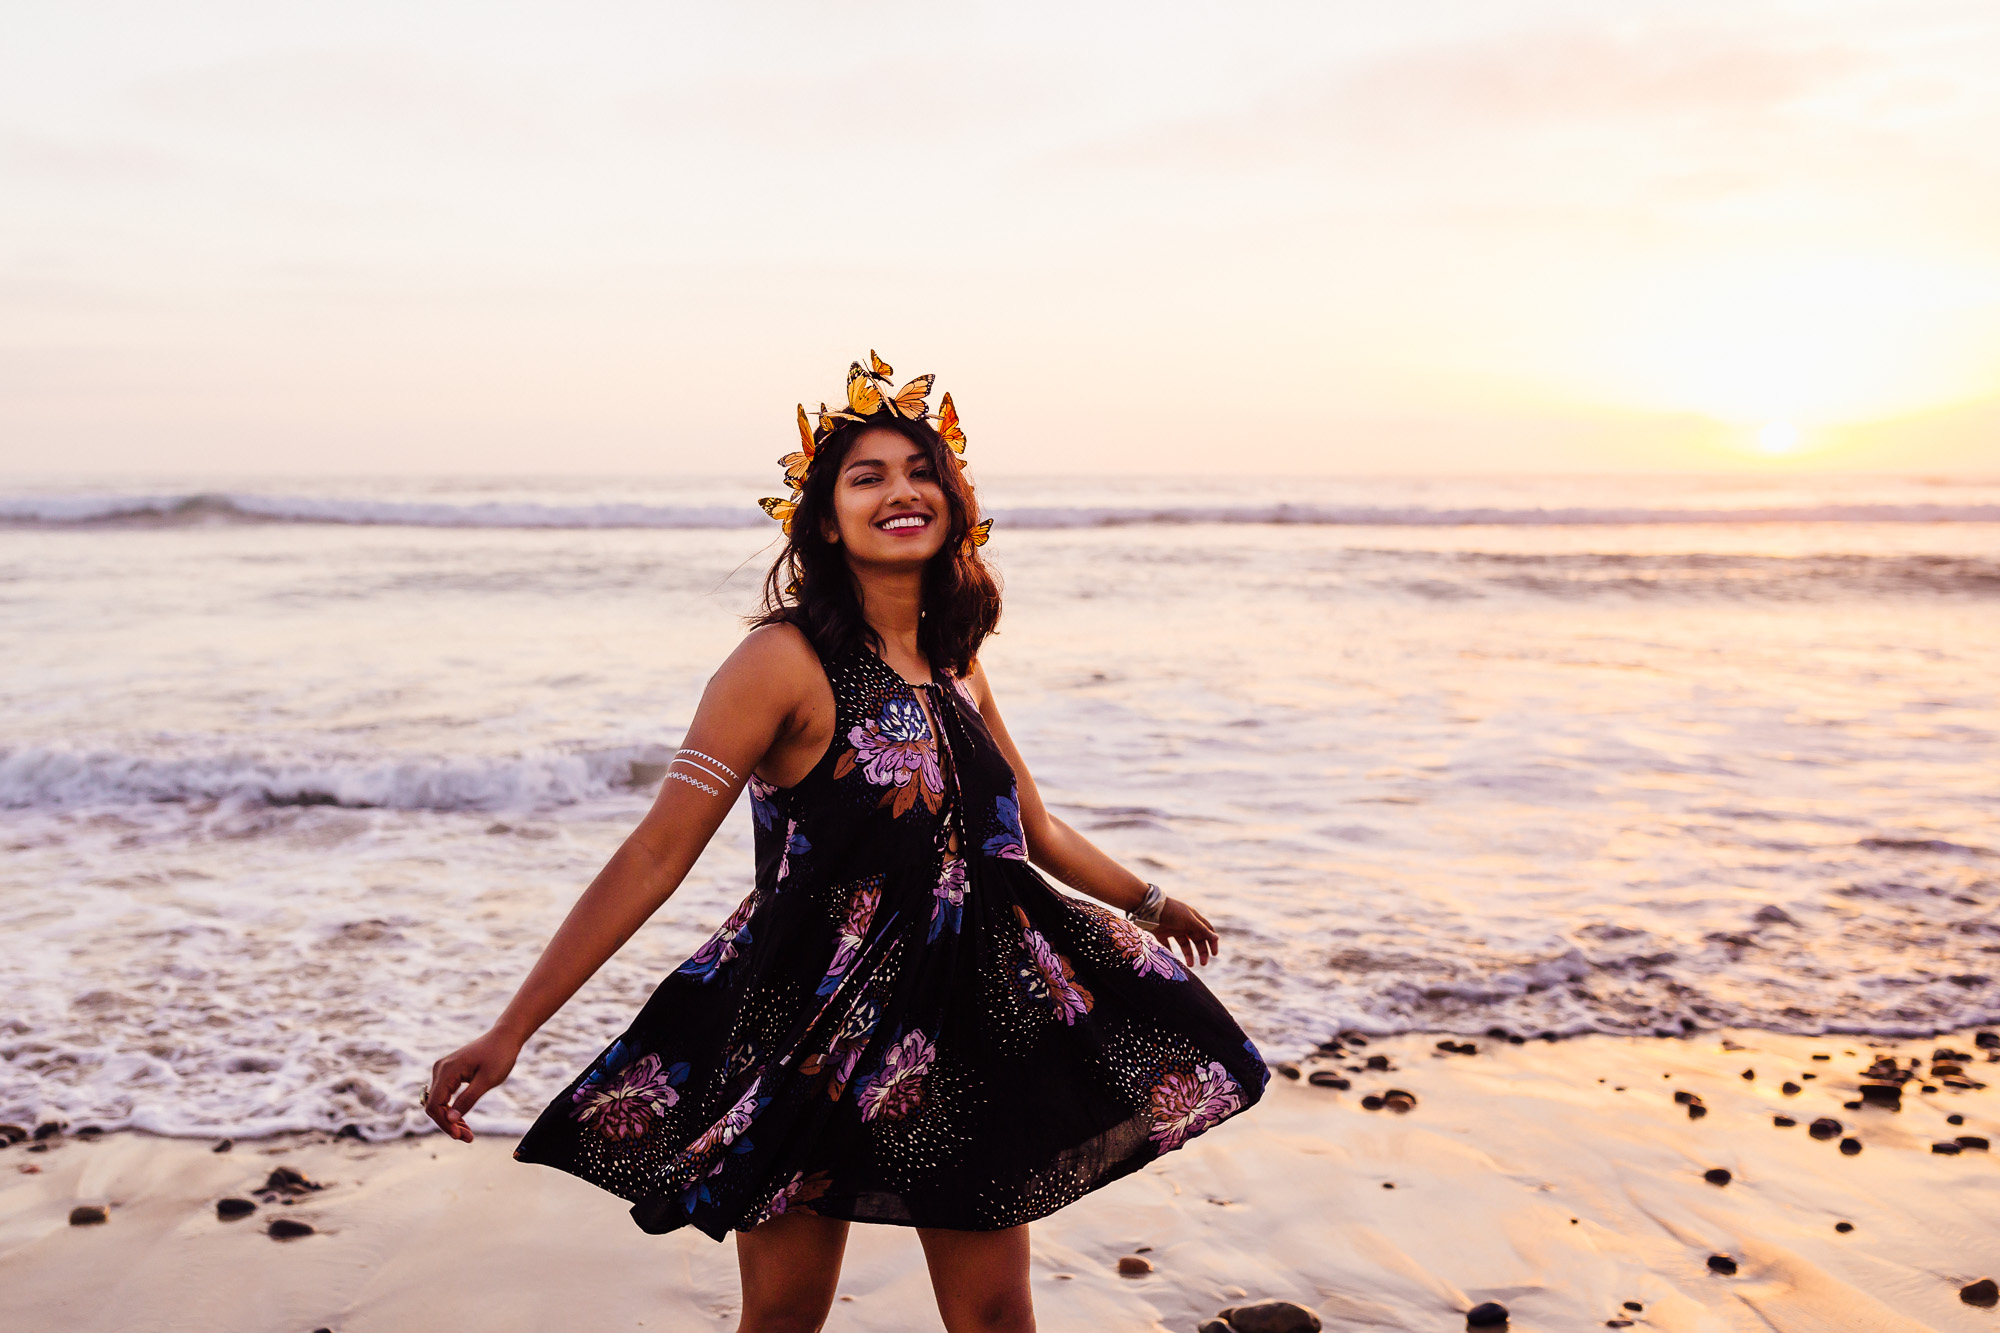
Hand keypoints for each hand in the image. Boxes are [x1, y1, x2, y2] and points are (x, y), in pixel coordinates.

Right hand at [424, 1028, 521, 1142]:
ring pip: (439, 1103)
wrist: (505, 1037)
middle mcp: (440, 1069)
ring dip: (450, 1120)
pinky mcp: (449, 1073)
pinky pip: (445, 1096)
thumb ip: (468, 1099)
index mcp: (447, 1070)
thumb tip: (450, 1120)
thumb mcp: (487, 1080)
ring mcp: (443, 1070)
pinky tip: (464, 1122)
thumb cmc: (499, 1055)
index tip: (460, 1136)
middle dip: (448, 1124)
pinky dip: (453, 1110)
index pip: (435, 1105)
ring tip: (467, 1135)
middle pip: (434, 1106)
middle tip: (468, 1138)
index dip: (444, 1123)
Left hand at [1148, 897, 1219, 966]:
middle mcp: (1185, 924)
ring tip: (1190, 965)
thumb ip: (1202, 930)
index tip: (1215, 954)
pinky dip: (1171, 953)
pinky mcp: (1161, 933)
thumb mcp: (1189, 921)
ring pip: (1184, 944)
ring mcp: (1173, 929)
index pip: (1207, 931)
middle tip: (1204, 964)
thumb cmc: (1172, 912)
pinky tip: (1174, 961)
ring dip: (1189, 955)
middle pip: (1197, 940)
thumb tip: (1217, 938)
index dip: (1212, 941)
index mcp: (1193, 919)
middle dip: (1202, 952)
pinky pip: (1168, 945)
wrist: (1148, 908)